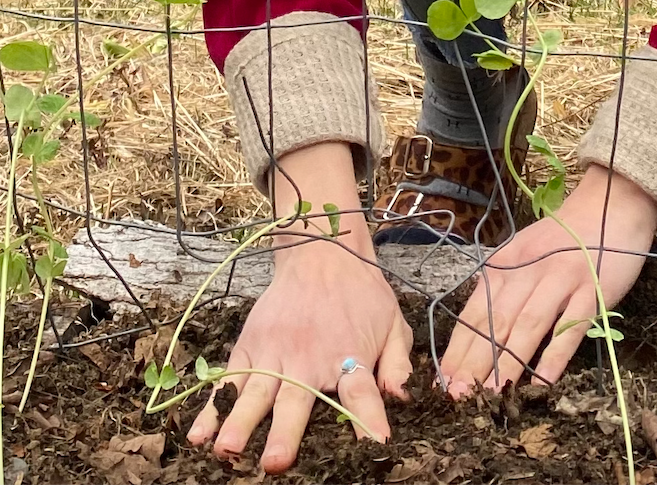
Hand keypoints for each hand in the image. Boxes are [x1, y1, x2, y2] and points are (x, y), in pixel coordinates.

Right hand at [187, 144, 412, 473]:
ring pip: (255, 393)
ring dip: (240, 424)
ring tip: (226, 451)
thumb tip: (400, 399)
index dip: (368, 418)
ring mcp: (274, 352)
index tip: (374, 443)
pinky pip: (228, 381)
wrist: (324, 252)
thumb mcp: (392, 323)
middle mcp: (308, 358)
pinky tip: (198, 434)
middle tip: (274, 463)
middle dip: (285, 433)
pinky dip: (212, 408)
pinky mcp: (251, 346)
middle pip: (296, 400)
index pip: (360, 392)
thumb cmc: (362, 295)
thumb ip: (396, 364)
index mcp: (348, 356)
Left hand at [440, 164, 656, 396]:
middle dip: (475, 363)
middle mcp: (529, 271)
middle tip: (459, 397)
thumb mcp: (521, 252)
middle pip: (497, 322)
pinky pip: (572, 326)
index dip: (459, 350)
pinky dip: (556, 354)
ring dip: (510, 363)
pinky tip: (542, 381)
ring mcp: (561, 280)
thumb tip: (472, 323)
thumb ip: (500, 285)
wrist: (609, 206)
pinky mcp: (593, 291)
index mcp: (505, 264)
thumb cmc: (562, 238)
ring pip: (530, 325)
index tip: (443, 383)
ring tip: (494, 396)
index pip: (475, 312)